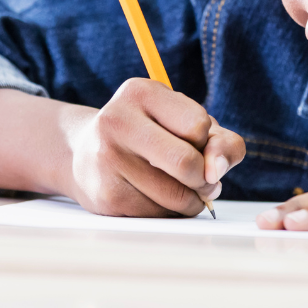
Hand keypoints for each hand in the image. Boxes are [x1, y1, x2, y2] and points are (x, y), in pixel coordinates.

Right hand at [62, 78, 245, 217]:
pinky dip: (168, 213)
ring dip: (190, 201)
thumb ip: (222, 143)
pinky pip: (158, 215)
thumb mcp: (187, 125)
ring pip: (176, 196)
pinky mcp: (105, 196)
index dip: (205, 142)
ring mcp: (107, 159)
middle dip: (204, 180)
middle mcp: (117, 120)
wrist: (85, 154)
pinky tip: (153, 197)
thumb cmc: (150, 136)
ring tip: (176, 188)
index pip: (198, 125)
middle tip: (200, 180)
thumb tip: (216, 172)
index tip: (192, 143)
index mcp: (140, 92)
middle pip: (187, 163)